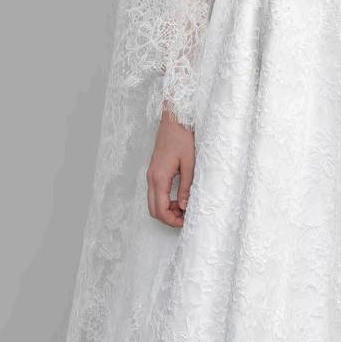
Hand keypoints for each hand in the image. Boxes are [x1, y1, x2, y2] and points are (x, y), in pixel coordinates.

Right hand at [147, 107, 195, 227]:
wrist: (174, 120)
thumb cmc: (182, 138)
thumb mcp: (189, 164)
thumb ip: (186, 187)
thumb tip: (185, 207)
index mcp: (159, 177)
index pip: (160, 210)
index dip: (172, 220)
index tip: (185, 221)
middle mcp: (152, 178)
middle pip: (154, 209)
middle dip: (168, 218)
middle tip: (185, 218)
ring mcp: (151, 174)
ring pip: (153, 202)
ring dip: (167, 209)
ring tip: (184, 207)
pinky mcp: (154, 171)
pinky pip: (155, 193)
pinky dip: (165, 200)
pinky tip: (179, 198)